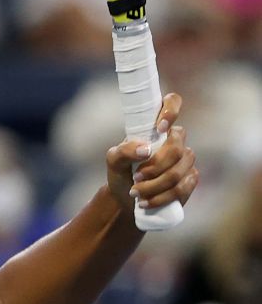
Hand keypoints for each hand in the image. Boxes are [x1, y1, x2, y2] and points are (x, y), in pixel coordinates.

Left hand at [105, 93, 198, 213]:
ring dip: (154, 185)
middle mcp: (175, 140)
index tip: (159, 128)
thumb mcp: (113, 161)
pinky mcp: (190, 179)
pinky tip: (147, 201)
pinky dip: (162, 196)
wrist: (126, 198)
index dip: (170, 110)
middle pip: (177, 148)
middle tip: (135, 177)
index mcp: (155, 127)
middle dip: (154, 167)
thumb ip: (123, 151)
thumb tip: (146, 149)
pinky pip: (183, 187)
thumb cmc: (121, 172)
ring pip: (178, 172)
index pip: (172, 102)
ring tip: (136, 192)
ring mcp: (186, 160)